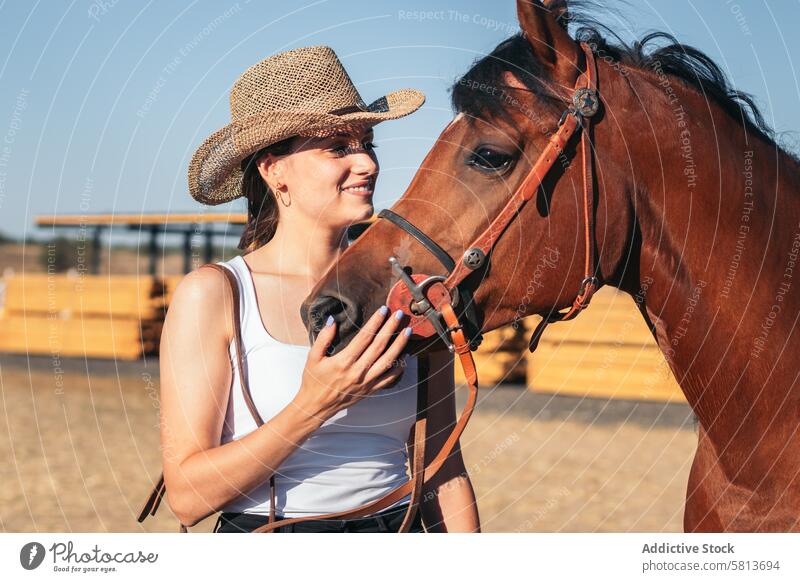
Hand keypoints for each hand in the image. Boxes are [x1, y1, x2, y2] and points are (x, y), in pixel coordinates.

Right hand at [294, 306, 411, 421]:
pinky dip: (399, 368)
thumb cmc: (314, 381)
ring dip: (400, 345)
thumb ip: (324, 338)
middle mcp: (358, 371)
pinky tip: (406, 357)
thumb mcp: (313, 357)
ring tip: (408, 332)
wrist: (316, 406)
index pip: (364, 337)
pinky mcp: (370, 390)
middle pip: (379, 346)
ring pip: (388, 361)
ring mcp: (366, 382)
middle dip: (391, 328)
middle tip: (400, 315)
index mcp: (344, 361)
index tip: (384, 310)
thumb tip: (333, 321)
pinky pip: (389, 379)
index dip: (375, 322)